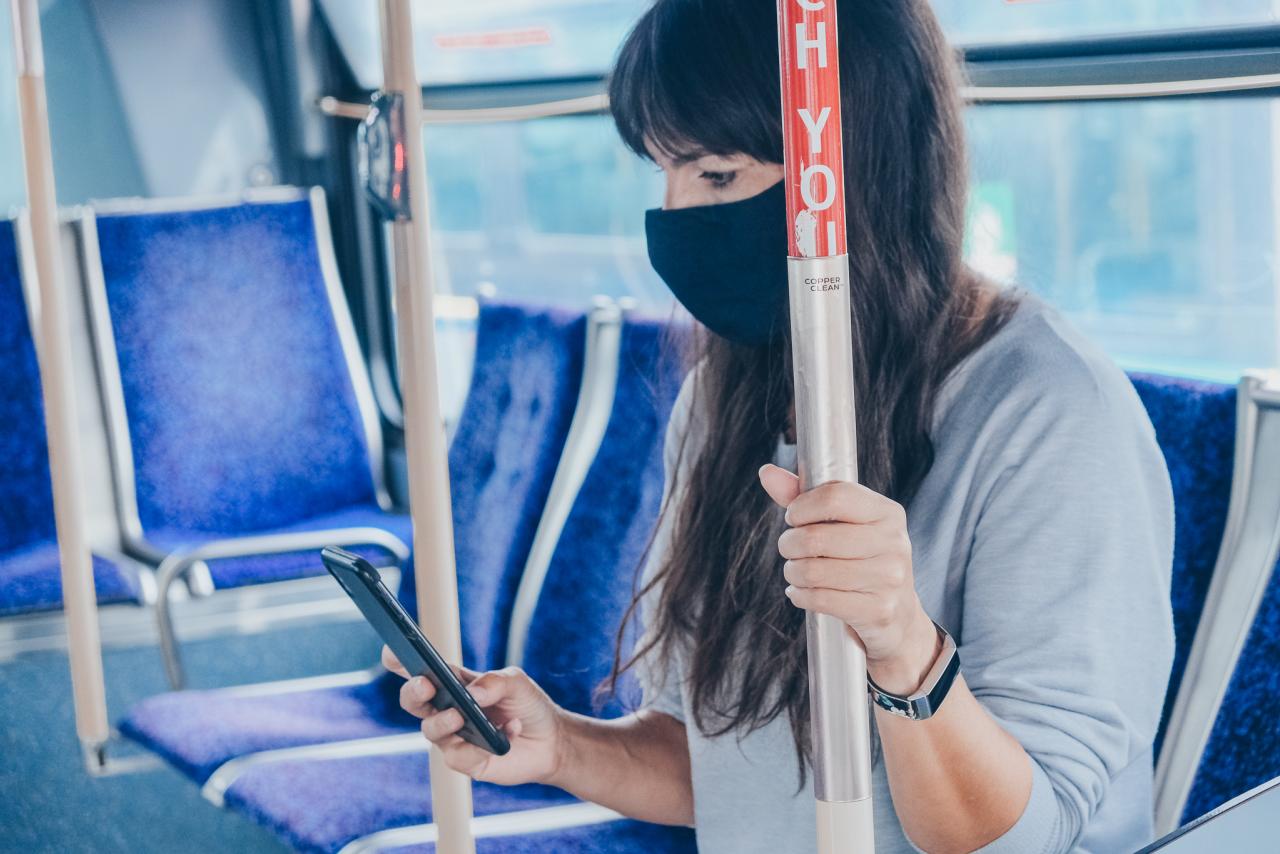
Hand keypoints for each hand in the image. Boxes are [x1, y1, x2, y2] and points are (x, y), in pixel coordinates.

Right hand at [382, 646, 566, 785]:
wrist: (550, 741)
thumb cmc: (527, 705)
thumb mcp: (517, 682)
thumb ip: (495, 681)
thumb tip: (472, 693)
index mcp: (455, 683)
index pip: (422, 669)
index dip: (400, 661)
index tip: (391, 652)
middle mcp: (446, 709)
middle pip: (413, 700)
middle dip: (413, 691)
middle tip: (425, 684)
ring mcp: (452, 736)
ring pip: (429, 729)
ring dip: (443, 721)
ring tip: (462, 716)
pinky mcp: (464, 761)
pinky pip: (457, 756)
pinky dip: (480, 747)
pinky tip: (502, 736)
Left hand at [759, 465, 941, 696]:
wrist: (898, 616)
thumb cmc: (861, 560)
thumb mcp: (841, 525)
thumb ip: (803, 498)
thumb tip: (766, 472)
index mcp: (888, 513)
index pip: (835, 496)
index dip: (802, 507)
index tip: (793, 518)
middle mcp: (894, 543)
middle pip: (817, 536)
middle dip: (790, 544)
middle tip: (789, 549)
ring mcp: (890, 578)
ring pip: (814, 571)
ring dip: (793, 572)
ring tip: (795, 572)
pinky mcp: (879, 610)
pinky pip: (820, 599)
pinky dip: (800, 596)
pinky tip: (801, 593)